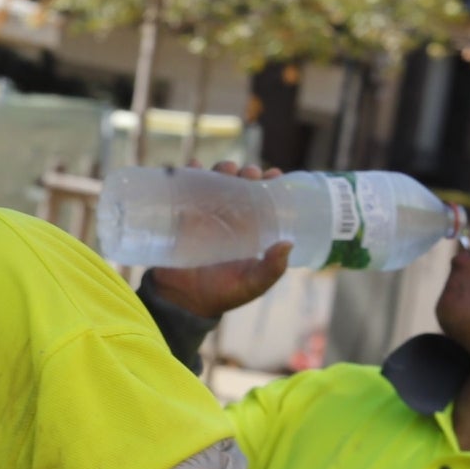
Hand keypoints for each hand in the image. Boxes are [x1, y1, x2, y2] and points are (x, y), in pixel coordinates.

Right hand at [143, 163, 292, 319]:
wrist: (182, 301)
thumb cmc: (222, 294)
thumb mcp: (252, 285)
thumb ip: (271, 269)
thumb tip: (287, 244)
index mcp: (250, 230)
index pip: (263, 200)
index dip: (270, 184)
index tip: (274, 174)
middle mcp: (229, 218)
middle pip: (240, 185)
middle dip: (246, 173)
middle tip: (249, 173)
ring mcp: (204, 214)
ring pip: (215, 182)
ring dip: (222, 169)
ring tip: (226, 169)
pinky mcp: (182, 215)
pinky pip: (184, 188)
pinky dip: (188, 173)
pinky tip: (194, 167)